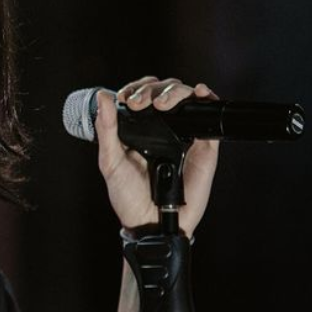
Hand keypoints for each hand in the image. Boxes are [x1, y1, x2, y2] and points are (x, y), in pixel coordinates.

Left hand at [94, 76, 219, 237]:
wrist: (151, 223)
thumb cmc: (128, 195)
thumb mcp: (110, 161)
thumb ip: (107, 129)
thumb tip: (103, 97)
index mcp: (139, 127)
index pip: (141, 93)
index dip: (135, 88)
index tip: (126, 97)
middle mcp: (162, 127)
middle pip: (164, 90)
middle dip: (152, 90)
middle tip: (141, 104)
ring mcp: (184, 135)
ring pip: (185, 98)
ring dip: (175, 91)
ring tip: (162, 104)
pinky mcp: (203, 147)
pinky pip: (208, 118)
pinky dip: (206, 100)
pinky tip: (199, 93)